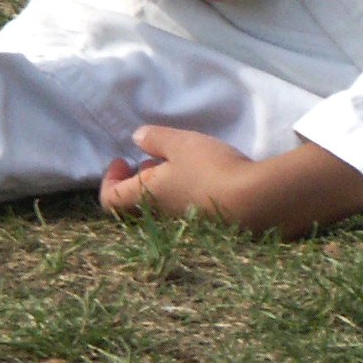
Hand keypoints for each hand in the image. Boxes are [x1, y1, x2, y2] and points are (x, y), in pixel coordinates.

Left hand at [100, 127, 253, 221]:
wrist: (253, 201)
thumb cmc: (209, 169)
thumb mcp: (181, 144)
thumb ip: (156, 139)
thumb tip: (136, 138)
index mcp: (145, 196)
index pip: (110, 199)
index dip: (109, 180)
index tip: (123, 160)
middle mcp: (159, 215)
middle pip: (136, 202)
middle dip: (139, 179)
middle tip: (151, 160)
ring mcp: (182, 223)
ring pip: (161, 204)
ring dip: (163, 184)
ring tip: (179, 164)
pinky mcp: (205, 224)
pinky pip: (183, 207)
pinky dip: (183, 191)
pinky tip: (202, 176)